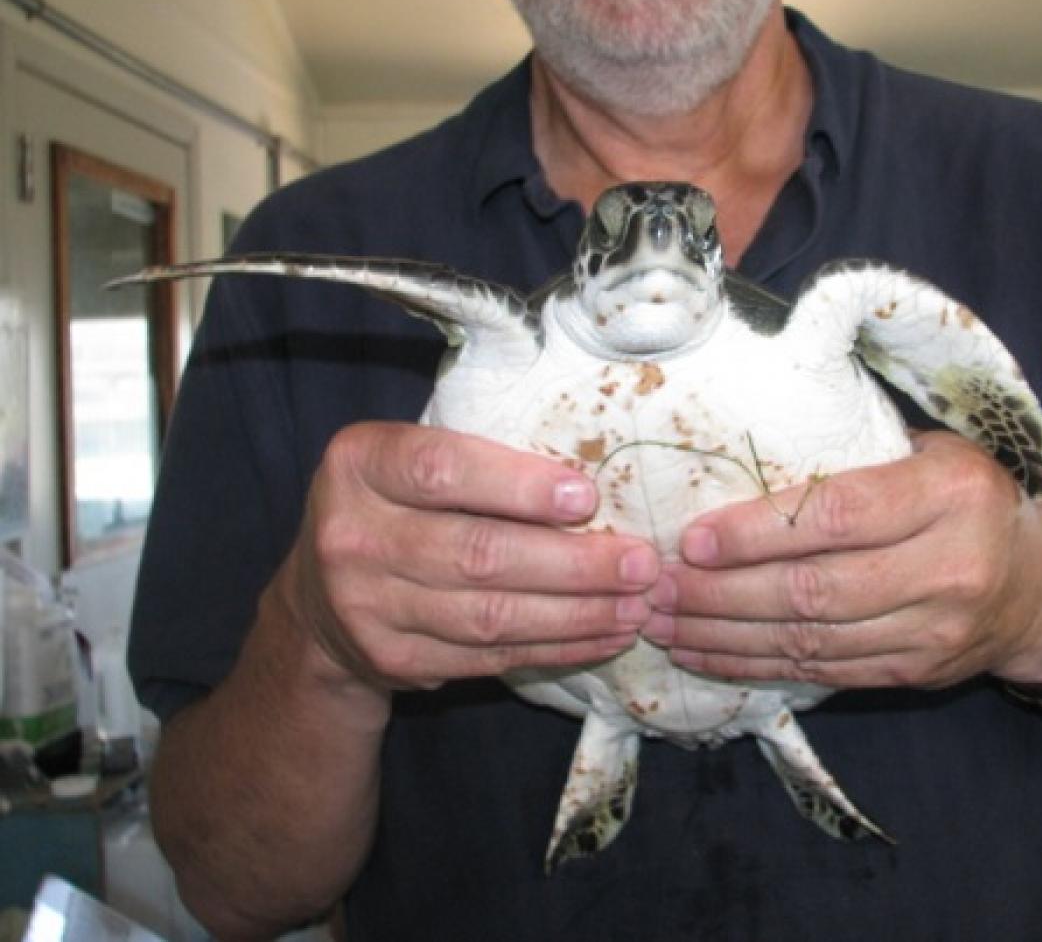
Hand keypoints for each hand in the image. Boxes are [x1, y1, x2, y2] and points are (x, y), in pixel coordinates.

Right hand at [274, 422, 660, 693]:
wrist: (319, 599)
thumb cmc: (396, 507)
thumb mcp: (407, 461)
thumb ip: (476, 461)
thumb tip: (589, 484)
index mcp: (359, 464)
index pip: (442, 470)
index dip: (519, 485)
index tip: (587, 497)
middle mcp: (352, 535)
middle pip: (477, 553)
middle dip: (573, 563)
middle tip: (641, 564)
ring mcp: (367, 606)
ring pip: (490, 615)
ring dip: (577, 613)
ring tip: (637, 605)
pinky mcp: (394, 660)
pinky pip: (490, 656)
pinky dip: (556, 647)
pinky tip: (604, 636)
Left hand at [641, 430, 1041, 689]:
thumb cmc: (968, 498)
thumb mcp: (933, 451)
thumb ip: (857, 449)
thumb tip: (743, 439)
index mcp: (949, 494)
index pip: (839, 516)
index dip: (757, 532)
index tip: (692, 539)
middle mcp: (948, 567)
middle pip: (815, 589)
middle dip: (722, 594)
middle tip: (656, 588)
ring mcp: (934, 631)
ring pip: (811, 639)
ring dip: (725, 636)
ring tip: (662, 623)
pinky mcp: (915, 673)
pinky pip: (822, 672)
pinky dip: (755, 666)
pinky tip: (705, 655)